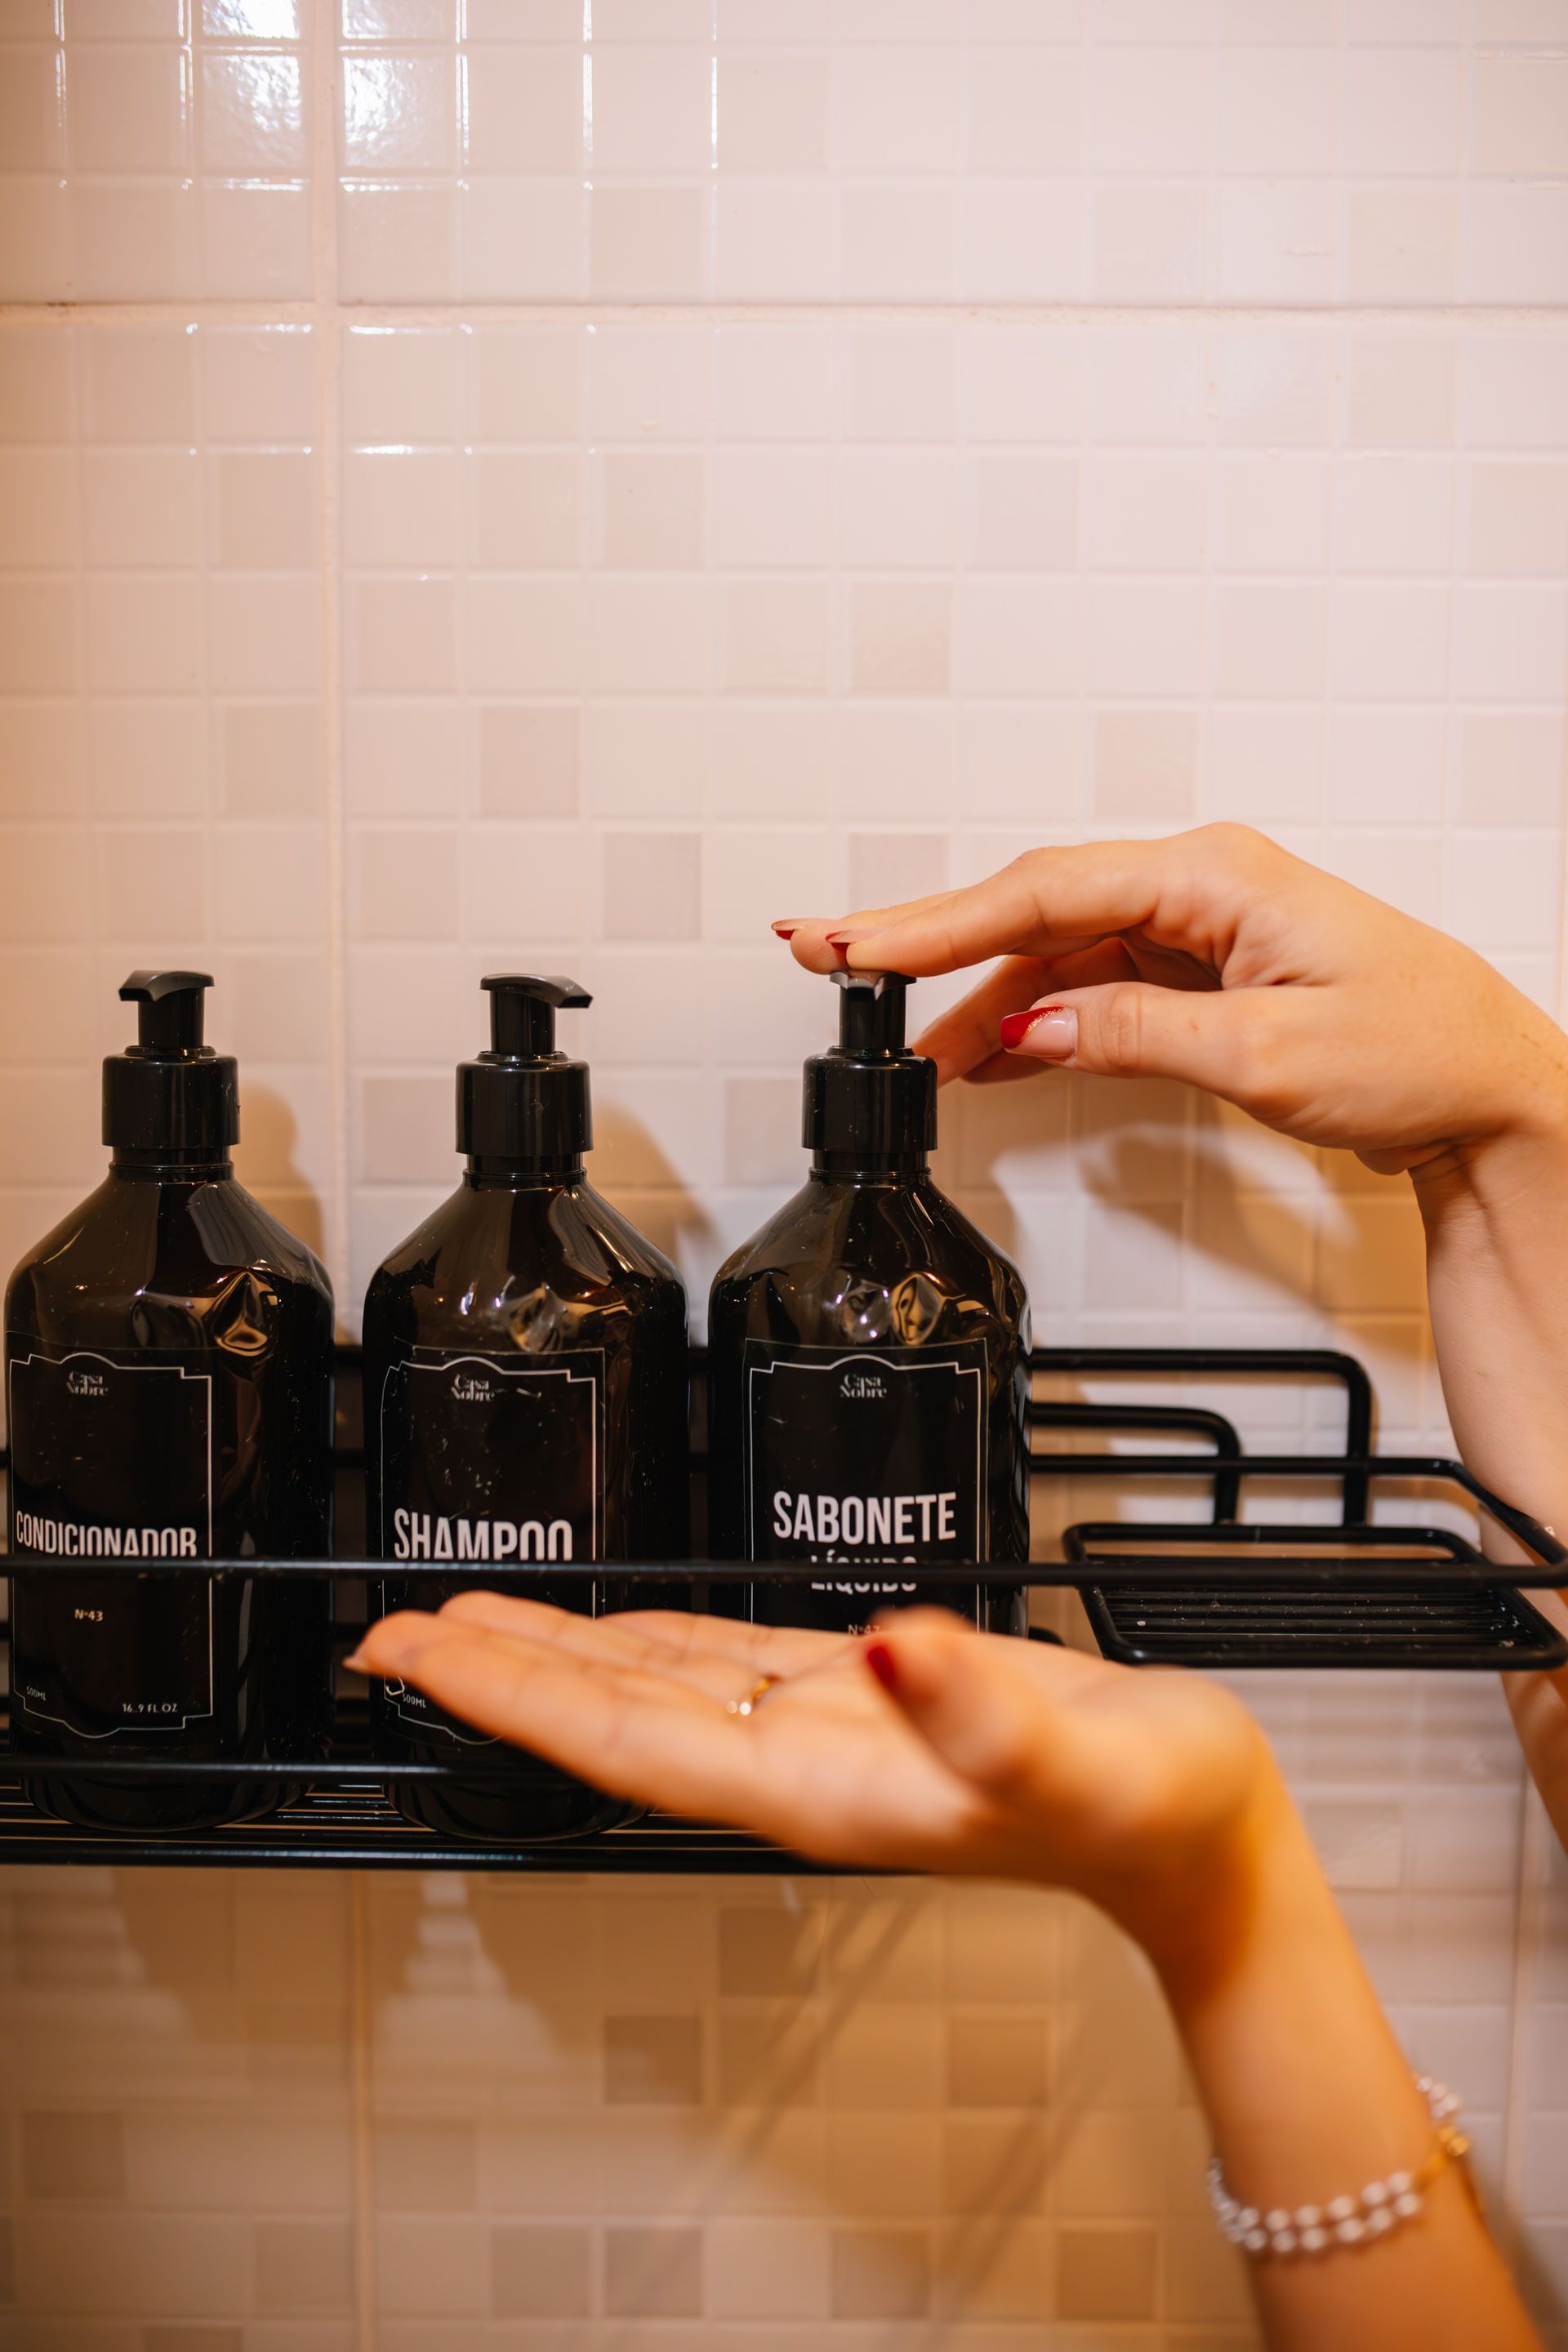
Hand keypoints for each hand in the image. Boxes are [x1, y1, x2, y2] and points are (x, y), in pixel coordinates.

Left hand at [349, 1595, 1274, 1972]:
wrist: (1201, 1829)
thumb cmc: (1153, 1807)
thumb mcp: (1080, 1757)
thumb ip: (980, 1708)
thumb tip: (889, 1648)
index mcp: (823, 1786)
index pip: (628, 1740)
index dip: (516, 1697)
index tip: (422, 1658)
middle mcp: (798, 1764)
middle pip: (609, 1718)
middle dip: (494, 1678)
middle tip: (389, 1636)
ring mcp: (821, 1732)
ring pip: (650, 1687)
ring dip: (552, 1657)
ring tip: (463, 1623)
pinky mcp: (858, 1697)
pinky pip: (719, 1663)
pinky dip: (645, 1641)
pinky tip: (611, 1627)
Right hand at [779, 823, 1567, 1180]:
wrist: (1495, 1092)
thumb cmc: (1422, 1051)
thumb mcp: (1268, 1054)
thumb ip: (1135, 1035)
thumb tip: (1032, 1024)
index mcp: (1215, 876)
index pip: (1044, 889)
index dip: (938, 921)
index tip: (860, 945)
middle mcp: (1200, 887)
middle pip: (1032, 904)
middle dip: (926, 936)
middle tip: (825, 951)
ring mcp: (1198, 930)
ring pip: (1054, 951)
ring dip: (973, 992)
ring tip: (888, 1029)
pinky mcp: (1202, 975)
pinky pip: (1092, 985)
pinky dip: (1031, 1017)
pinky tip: (980, 1049)